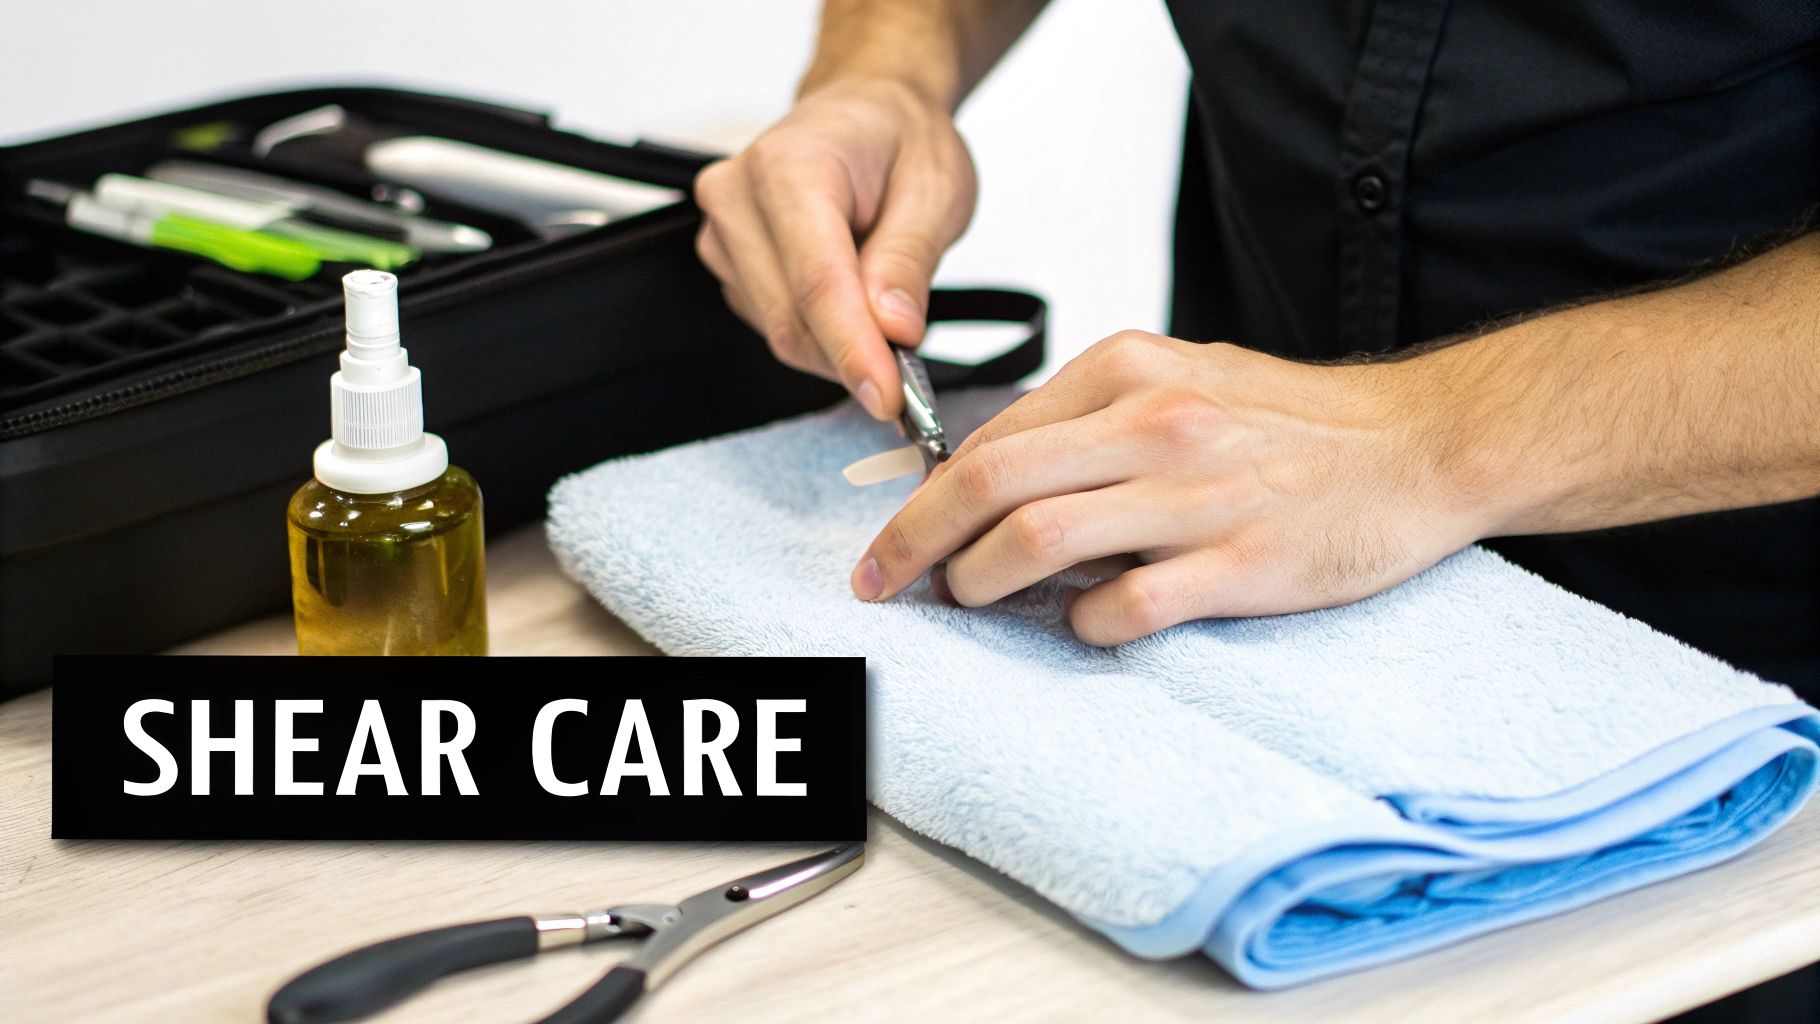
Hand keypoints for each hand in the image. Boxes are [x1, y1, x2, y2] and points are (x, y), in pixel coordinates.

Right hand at [693, 78, 976, 419]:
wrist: (868, 115)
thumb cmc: (900, 140)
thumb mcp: (937, 190)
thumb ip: (909, 261)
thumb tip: (893, 330)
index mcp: (790, 164)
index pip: (817, 281)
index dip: (854, 350)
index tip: (890, 398)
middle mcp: (738, 196)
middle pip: (791, 319)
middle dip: (855, 357)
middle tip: (911, 370)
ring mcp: (722, 232)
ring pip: (780, 333)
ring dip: (839, 347)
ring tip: (884, 303)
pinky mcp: (726, 264)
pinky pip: (773, 326)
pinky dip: (821, 335)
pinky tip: (850, 300)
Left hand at [849, 331, 1483, 644]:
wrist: (1420, 446)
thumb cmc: (1294, 423)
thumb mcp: (1183, 380)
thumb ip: (1090, 420)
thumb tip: (993, 475)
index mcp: (1129, 371)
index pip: (990, 437)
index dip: (925, 496)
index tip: (898, 535)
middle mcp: (1153, 424)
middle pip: (986, 484)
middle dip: (912, 542)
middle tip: (882, 583)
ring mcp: (1194, 496)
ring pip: (1034, 541)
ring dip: (977, 583)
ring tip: (968, 601)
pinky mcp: (1237, 564)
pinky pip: (1120, 608)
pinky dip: (1081, 623)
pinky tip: (1086, 621)